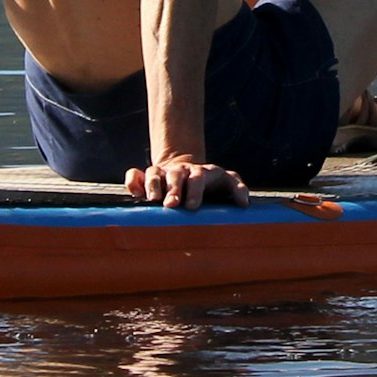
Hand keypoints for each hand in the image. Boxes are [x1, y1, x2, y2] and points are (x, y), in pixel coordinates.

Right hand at [128, 152, 248, 209]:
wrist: (188, 173)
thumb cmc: (210, 185)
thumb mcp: (226, 182)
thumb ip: (238, 188)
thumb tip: (244, 203)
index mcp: (200, 173)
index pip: (198, 178)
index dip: (195, 190)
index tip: (192, 206)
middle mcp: (180, 171)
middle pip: (175, 175)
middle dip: (173, 189)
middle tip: (171, 205)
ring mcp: (162, 173)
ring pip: (153, 173)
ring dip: (153, 185)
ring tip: (152, 200)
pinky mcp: (146, 177)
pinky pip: (134, 175)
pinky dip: (133, 182)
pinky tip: (135, 193)